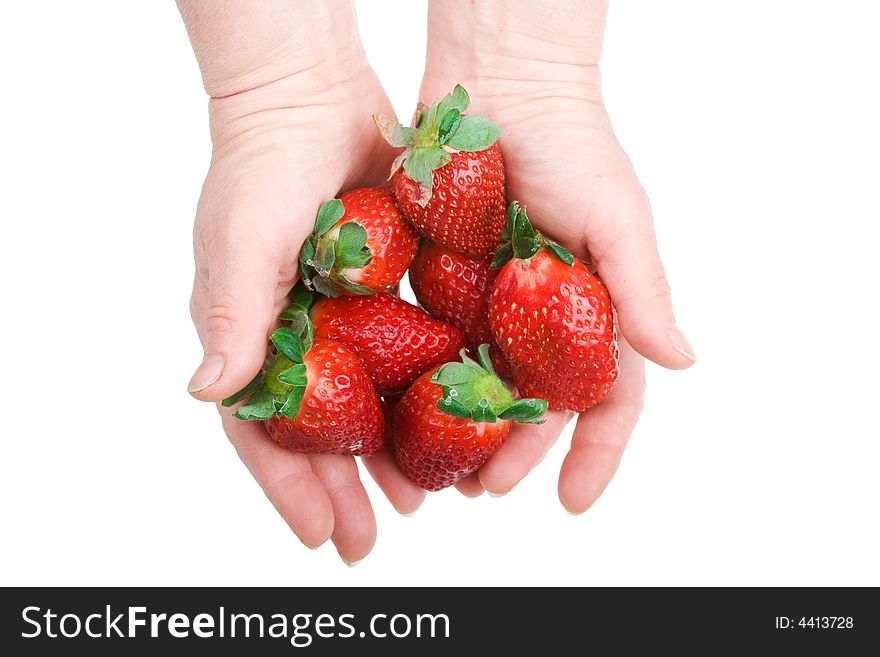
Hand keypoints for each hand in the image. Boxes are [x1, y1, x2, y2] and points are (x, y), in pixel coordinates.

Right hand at [186, 47, 424, 562]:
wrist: (310, 96)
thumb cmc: (260, 165)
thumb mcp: (240, 239)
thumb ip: (231, 314)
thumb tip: (207, 392)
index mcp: (250, 336)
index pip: (264, 430)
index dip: (290, 487)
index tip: (321, 536)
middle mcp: (294, 334)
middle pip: (320, 428)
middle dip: (343, 487)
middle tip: (371, 536)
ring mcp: (339, 315)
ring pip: (364, 400)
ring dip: (387, 449)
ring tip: (419, 495)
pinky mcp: (381, 290)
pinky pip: (401, 351)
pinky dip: (420, 389)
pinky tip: (448, 419)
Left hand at [421, 0, 694, 511]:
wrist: (499, 83)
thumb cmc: (572, 143)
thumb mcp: (616, 217)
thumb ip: (643, 290)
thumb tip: (682, 362)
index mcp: (596, 309)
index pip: (607, 397)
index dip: (596, 452)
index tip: (574, 501)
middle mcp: (546, 317)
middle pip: (536, 405)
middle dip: (517, 454)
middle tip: (485, 491)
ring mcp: (493, 304)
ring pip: (484, 387)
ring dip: (468, 433)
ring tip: (444, 472)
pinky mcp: (445, 283)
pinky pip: (435, 343)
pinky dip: (425, 382)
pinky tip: (405, 413)